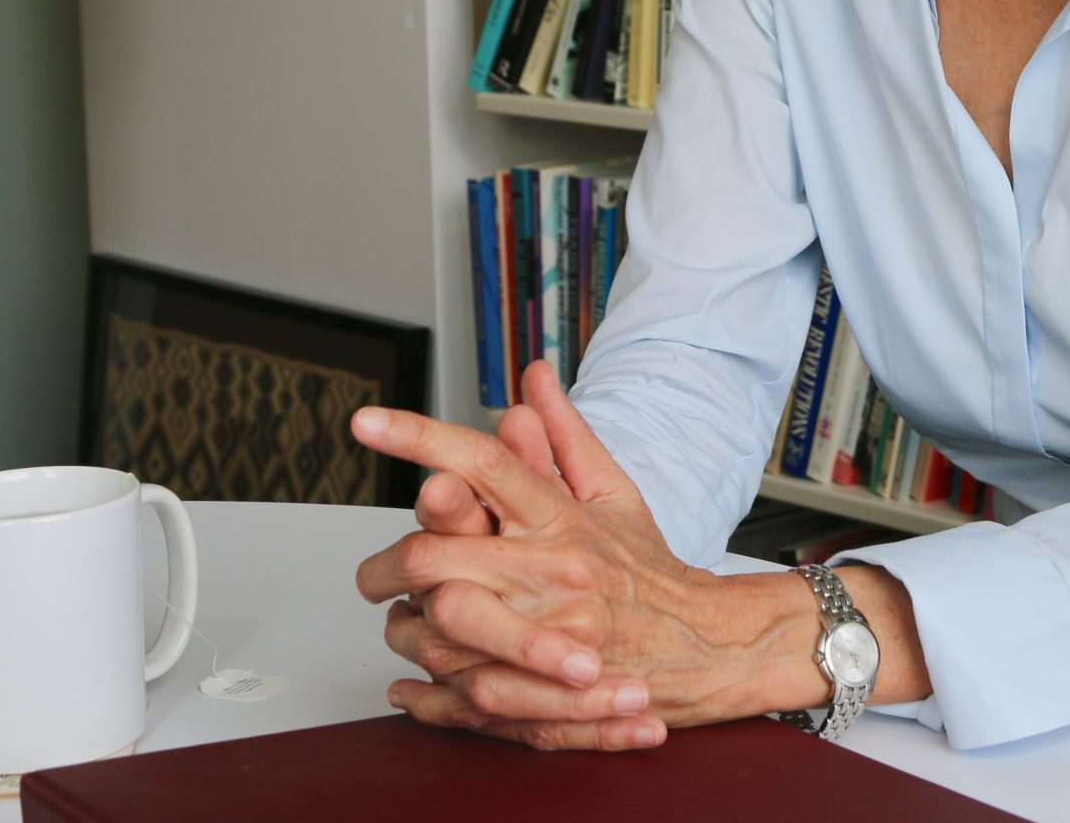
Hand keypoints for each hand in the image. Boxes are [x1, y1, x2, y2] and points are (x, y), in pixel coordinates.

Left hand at [376, 397, 664, 749]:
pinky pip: (456, 691)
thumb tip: (533, 377)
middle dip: (385, 565)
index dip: (417, 438)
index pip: (482, 461)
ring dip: (404, 628)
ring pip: (436, 625)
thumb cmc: (646, 571)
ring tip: (402, 624)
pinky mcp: (544, 690)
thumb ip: (564, 435)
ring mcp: (546, 632)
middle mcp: (550, 569)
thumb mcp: (613, 493)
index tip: (366, 422)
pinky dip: (422, 690)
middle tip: (372, 576)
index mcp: (561, 517)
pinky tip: (410, 680)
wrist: (703, 648)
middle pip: (435, 553)